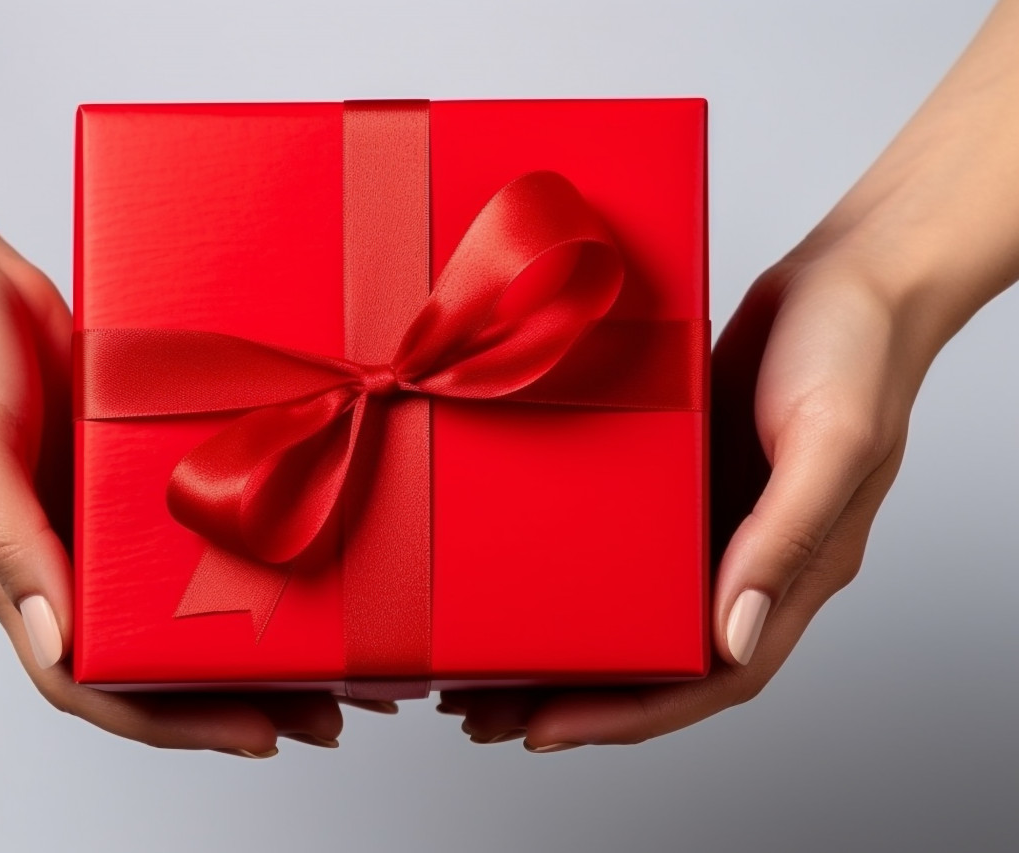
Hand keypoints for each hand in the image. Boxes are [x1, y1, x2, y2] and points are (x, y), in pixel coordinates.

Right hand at [0, 246, 347, 754]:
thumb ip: (7, 542)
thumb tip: (59, 641)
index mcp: (21, 573)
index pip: (95, 679)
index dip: (176, 722)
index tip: (259, 735)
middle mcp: (69, 558)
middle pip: (157, 655)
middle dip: (240, 697)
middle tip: (331, 715)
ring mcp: (105, 516)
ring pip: (186, 598)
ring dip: (257, 634)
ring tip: (340, 658)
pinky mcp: (132, 467)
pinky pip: (195, 527)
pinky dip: (249, 552)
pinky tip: (309, 556)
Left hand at [443, 253, 930, 748]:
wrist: (849, 272)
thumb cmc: (857, 349)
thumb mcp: (832, 441)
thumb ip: (787, 539)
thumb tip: (731, 639)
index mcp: (793, 571)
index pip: (709, 677)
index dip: (626, 716)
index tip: (544, 729)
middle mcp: (745, 559)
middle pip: (655, 656)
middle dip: (571, 694)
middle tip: (479, 710)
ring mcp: (711, 521)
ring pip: (630, 605)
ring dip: (561, 639)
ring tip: (479, 662)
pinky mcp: (684, 478)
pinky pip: (624, 542)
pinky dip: (573, 567)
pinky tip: (521, 569)